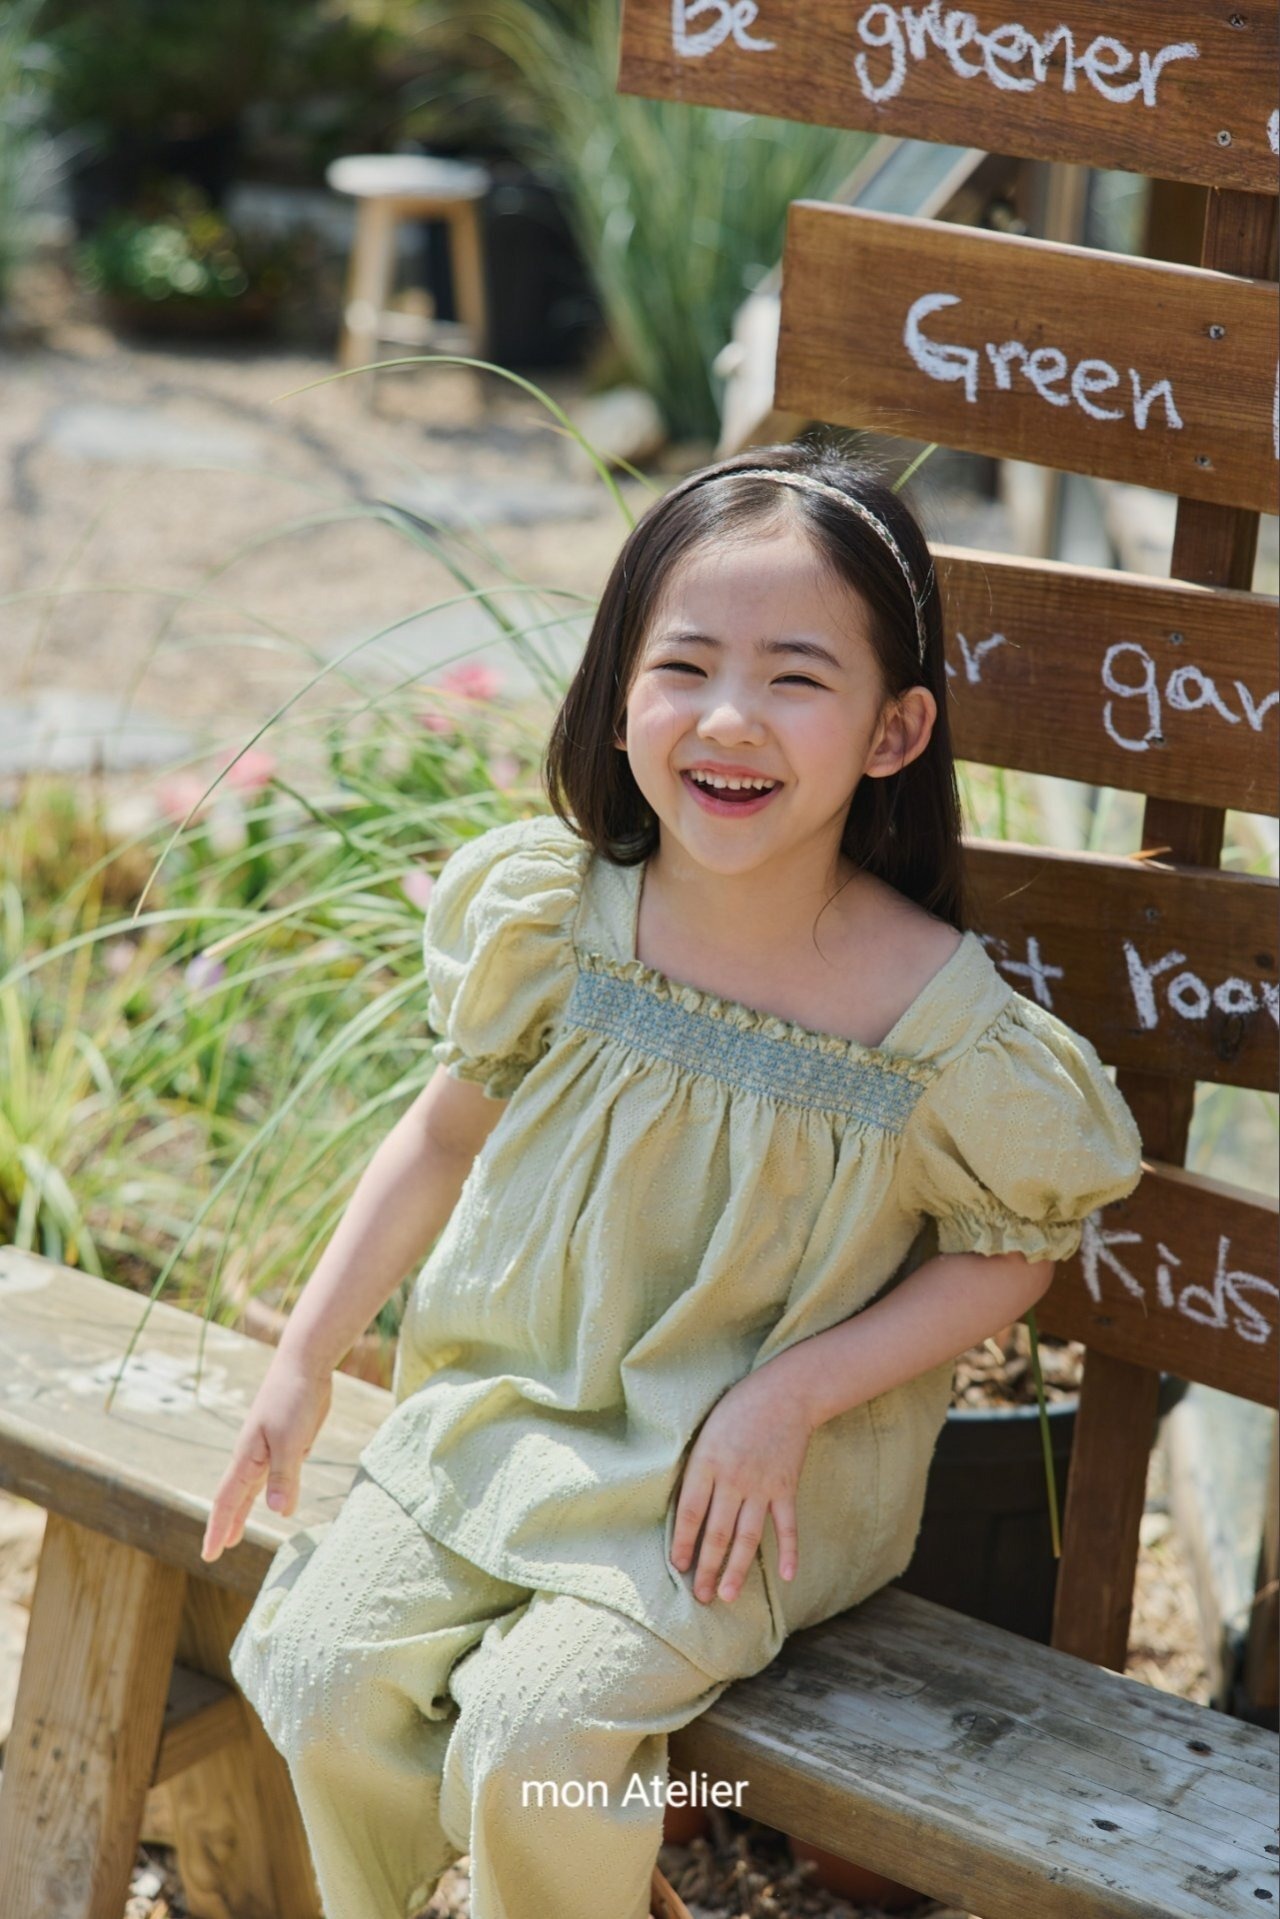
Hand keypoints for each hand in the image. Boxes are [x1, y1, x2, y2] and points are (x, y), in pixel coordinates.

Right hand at [201, 1347, 332, 1562]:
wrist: (305, 1363)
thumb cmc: (293, 1398)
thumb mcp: (290, 1441)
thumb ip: (284, 1476)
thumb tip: (278, 1513)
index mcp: (248, 1457)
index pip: (228, 1501)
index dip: (219, 1529)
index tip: (210, 1556)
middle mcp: (255, 1455)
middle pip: (236, 1497)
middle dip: (227, 1523)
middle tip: (219, 1550)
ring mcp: (270, 1448)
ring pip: (254, 1487)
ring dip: (245, 1510)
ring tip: (239, 1532)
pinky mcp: (289, 1441)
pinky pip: (274, 1475)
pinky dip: (268, 1491)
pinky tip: (274, 1498)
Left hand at [670, 1364, 813, 1604]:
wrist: (784, 1393)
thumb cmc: (737, 1411)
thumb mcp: (705, 1433)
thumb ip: (697, 1470)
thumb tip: (686, 1511)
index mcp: (706, 1463)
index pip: (689, 1513)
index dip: (682, 1543)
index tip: (677, 1567)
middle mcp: (733, 1479)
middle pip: (717, 1533)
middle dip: (707, 1568)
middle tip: (700, 1597)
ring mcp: (762, 1486)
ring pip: (748, 1537)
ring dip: (737, 1570)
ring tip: (728, 1595)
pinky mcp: (786, 1487)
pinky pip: (787, 1526)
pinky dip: (789, 1551)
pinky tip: (785, 1576)